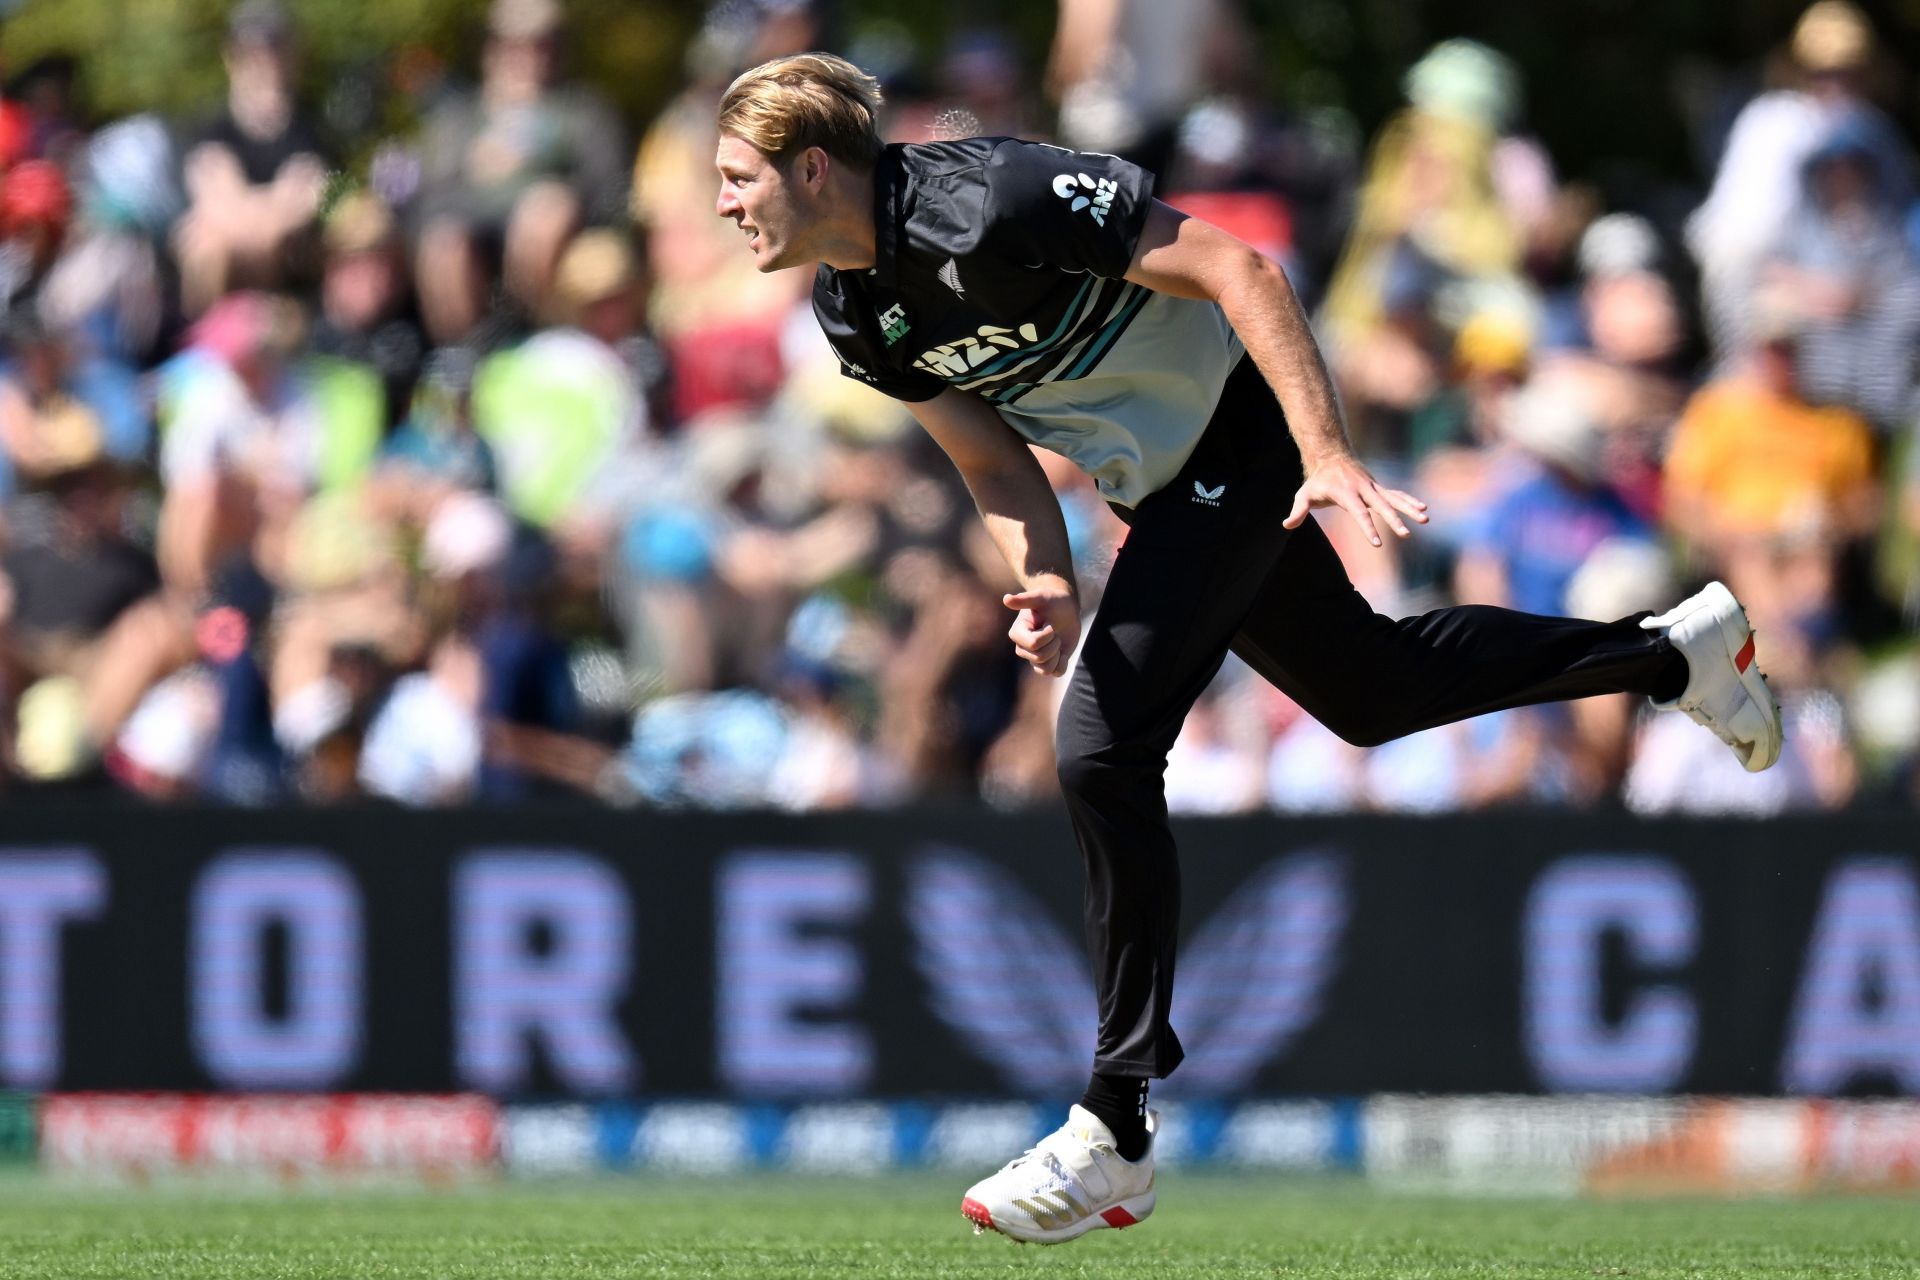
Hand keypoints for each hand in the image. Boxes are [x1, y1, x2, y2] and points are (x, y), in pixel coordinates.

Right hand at [1002, 585, 1080, 676]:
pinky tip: (1062, 651)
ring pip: (1045, 669)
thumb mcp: (1041, 597)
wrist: (1066, 609)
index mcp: (1017, 633)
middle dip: (1054, 643)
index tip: (1050, 624)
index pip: (1033, 644)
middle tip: (1055, 631)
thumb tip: (1006, 599)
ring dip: (1058, 654)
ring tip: (1057, 641)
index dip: (1047, 635)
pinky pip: (1055, 673)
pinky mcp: (1047, 664)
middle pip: (1040, 657)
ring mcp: (1034, 658)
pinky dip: (1063, 663)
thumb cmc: (1052, 601)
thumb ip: (1024, 599)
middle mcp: (1022, 648)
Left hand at [1284, 453, 1428, 546]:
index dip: (1368, 528)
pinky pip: (1396, 495)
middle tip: (1406, 535)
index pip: (1359, 513)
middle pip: (1381, 506)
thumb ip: (1298, 510)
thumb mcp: (1304, 494)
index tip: (1378, 544)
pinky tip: (1423, 509)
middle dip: (1394, 520)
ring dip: (1409, 508)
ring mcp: (1373, 487)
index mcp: (1346, 493)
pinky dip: (1409, 501)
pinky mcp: (1378, 488)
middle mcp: (1363, 489)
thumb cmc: (1317, 481)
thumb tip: (1287, 525)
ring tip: (1425, 518)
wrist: (1331, 456)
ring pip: (1394, 499)